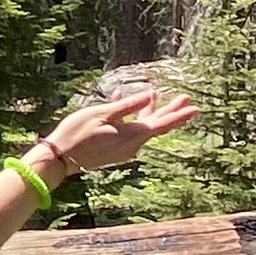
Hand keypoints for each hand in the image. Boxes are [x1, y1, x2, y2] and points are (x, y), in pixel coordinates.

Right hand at [33, 81, 198, 179]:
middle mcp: (132, 145)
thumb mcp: (102, 114)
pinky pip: (128, 131)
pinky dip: (129, 118)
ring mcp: (123, 149)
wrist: (60, 159)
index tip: (195, 108)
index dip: (179, 115)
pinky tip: (122, 103)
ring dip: (148, 112)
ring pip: (141, 128)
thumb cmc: (78, 133)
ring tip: (154, 95)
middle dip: (169, 110)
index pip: (162, 124)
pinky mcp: (114, 151)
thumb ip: (128, 106)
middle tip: (184, 98)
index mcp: (132, 135)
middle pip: (156, 126)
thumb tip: (149, 96)